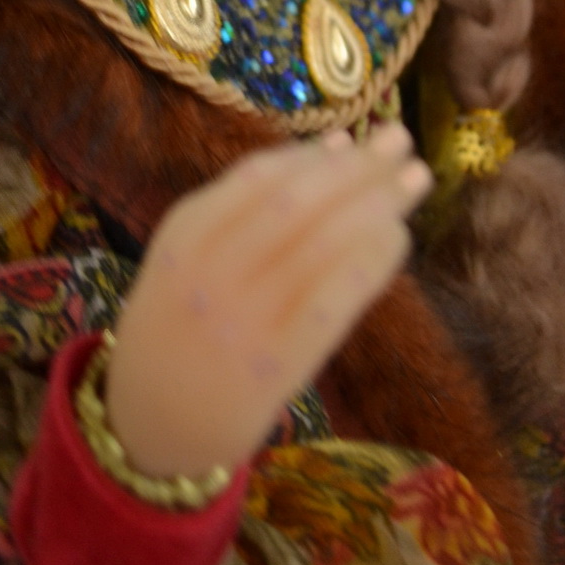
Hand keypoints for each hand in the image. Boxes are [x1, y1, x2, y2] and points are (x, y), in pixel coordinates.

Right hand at [103, 123, 432, 480]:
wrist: (148, 428)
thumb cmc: (178, 329)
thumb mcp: (186, 258)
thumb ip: (248, 208)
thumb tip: (336, 146)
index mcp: (182, 236)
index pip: (258, 176)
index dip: (314, 152)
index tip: (358, 137)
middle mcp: (209, 271)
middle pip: (297, 202)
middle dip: (357, 167)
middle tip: (402, 142)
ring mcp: (242, 319)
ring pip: (321, 244)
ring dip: (377, 204)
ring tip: (416, 180)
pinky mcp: (275, 366)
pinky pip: (333, 301)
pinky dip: (371, 261)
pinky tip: (398, 238)